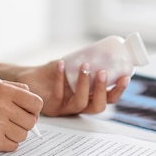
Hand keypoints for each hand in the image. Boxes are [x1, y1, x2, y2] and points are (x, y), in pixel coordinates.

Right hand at [0, 81, 42, 151]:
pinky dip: (6, 144)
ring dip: (14, 134)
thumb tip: (35, 103)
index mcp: (2, 90)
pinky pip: (13, 146)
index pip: (36, 103)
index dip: (33, 109)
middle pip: (31, 121)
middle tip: (11, 122)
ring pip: (23, 135)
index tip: (27, 112)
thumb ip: (14, 90)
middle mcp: (1, 105)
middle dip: (23, 123)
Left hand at [15, 60, 129, 116]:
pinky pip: (58, 94)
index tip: (125, 76)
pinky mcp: (51, 107)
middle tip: (102, 72)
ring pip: (80, 103)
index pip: (109, 99)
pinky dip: (60, 77)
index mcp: (89, 97)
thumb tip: (104, 47)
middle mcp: (79, 106)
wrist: (30, 77)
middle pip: (98, 106)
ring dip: (84, 84)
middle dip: (102, 90)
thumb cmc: (52, 72)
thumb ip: (86, 61)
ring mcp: (65, 109)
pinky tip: (61, 64)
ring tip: (84, 66)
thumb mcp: (72, 66)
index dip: (118, 90)